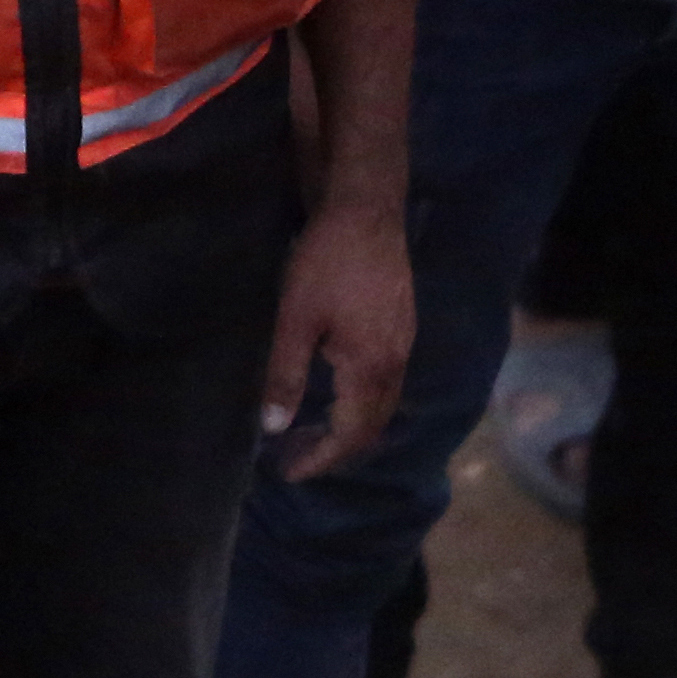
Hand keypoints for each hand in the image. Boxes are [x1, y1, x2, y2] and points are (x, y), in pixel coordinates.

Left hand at [262, 202, 412, 480]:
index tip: (291, 471)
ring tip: (316, 429)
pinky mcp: (401, 325)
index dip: (321, 458)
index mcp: (370, 369)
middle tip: (300, 456)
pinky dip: (361, 399)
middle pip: (371, 426)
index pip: (349, 434)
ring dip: (351, 424)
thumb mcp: (295, 319)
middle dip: (337, 448)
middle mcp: (395, 364)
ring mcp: (403, 344)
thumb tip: (273, 428)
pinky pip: (386, 380)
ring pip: (382, 404)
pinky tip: (338, 387)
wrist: (367, 207)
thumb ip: (285, 375)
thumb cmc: (327, 261)